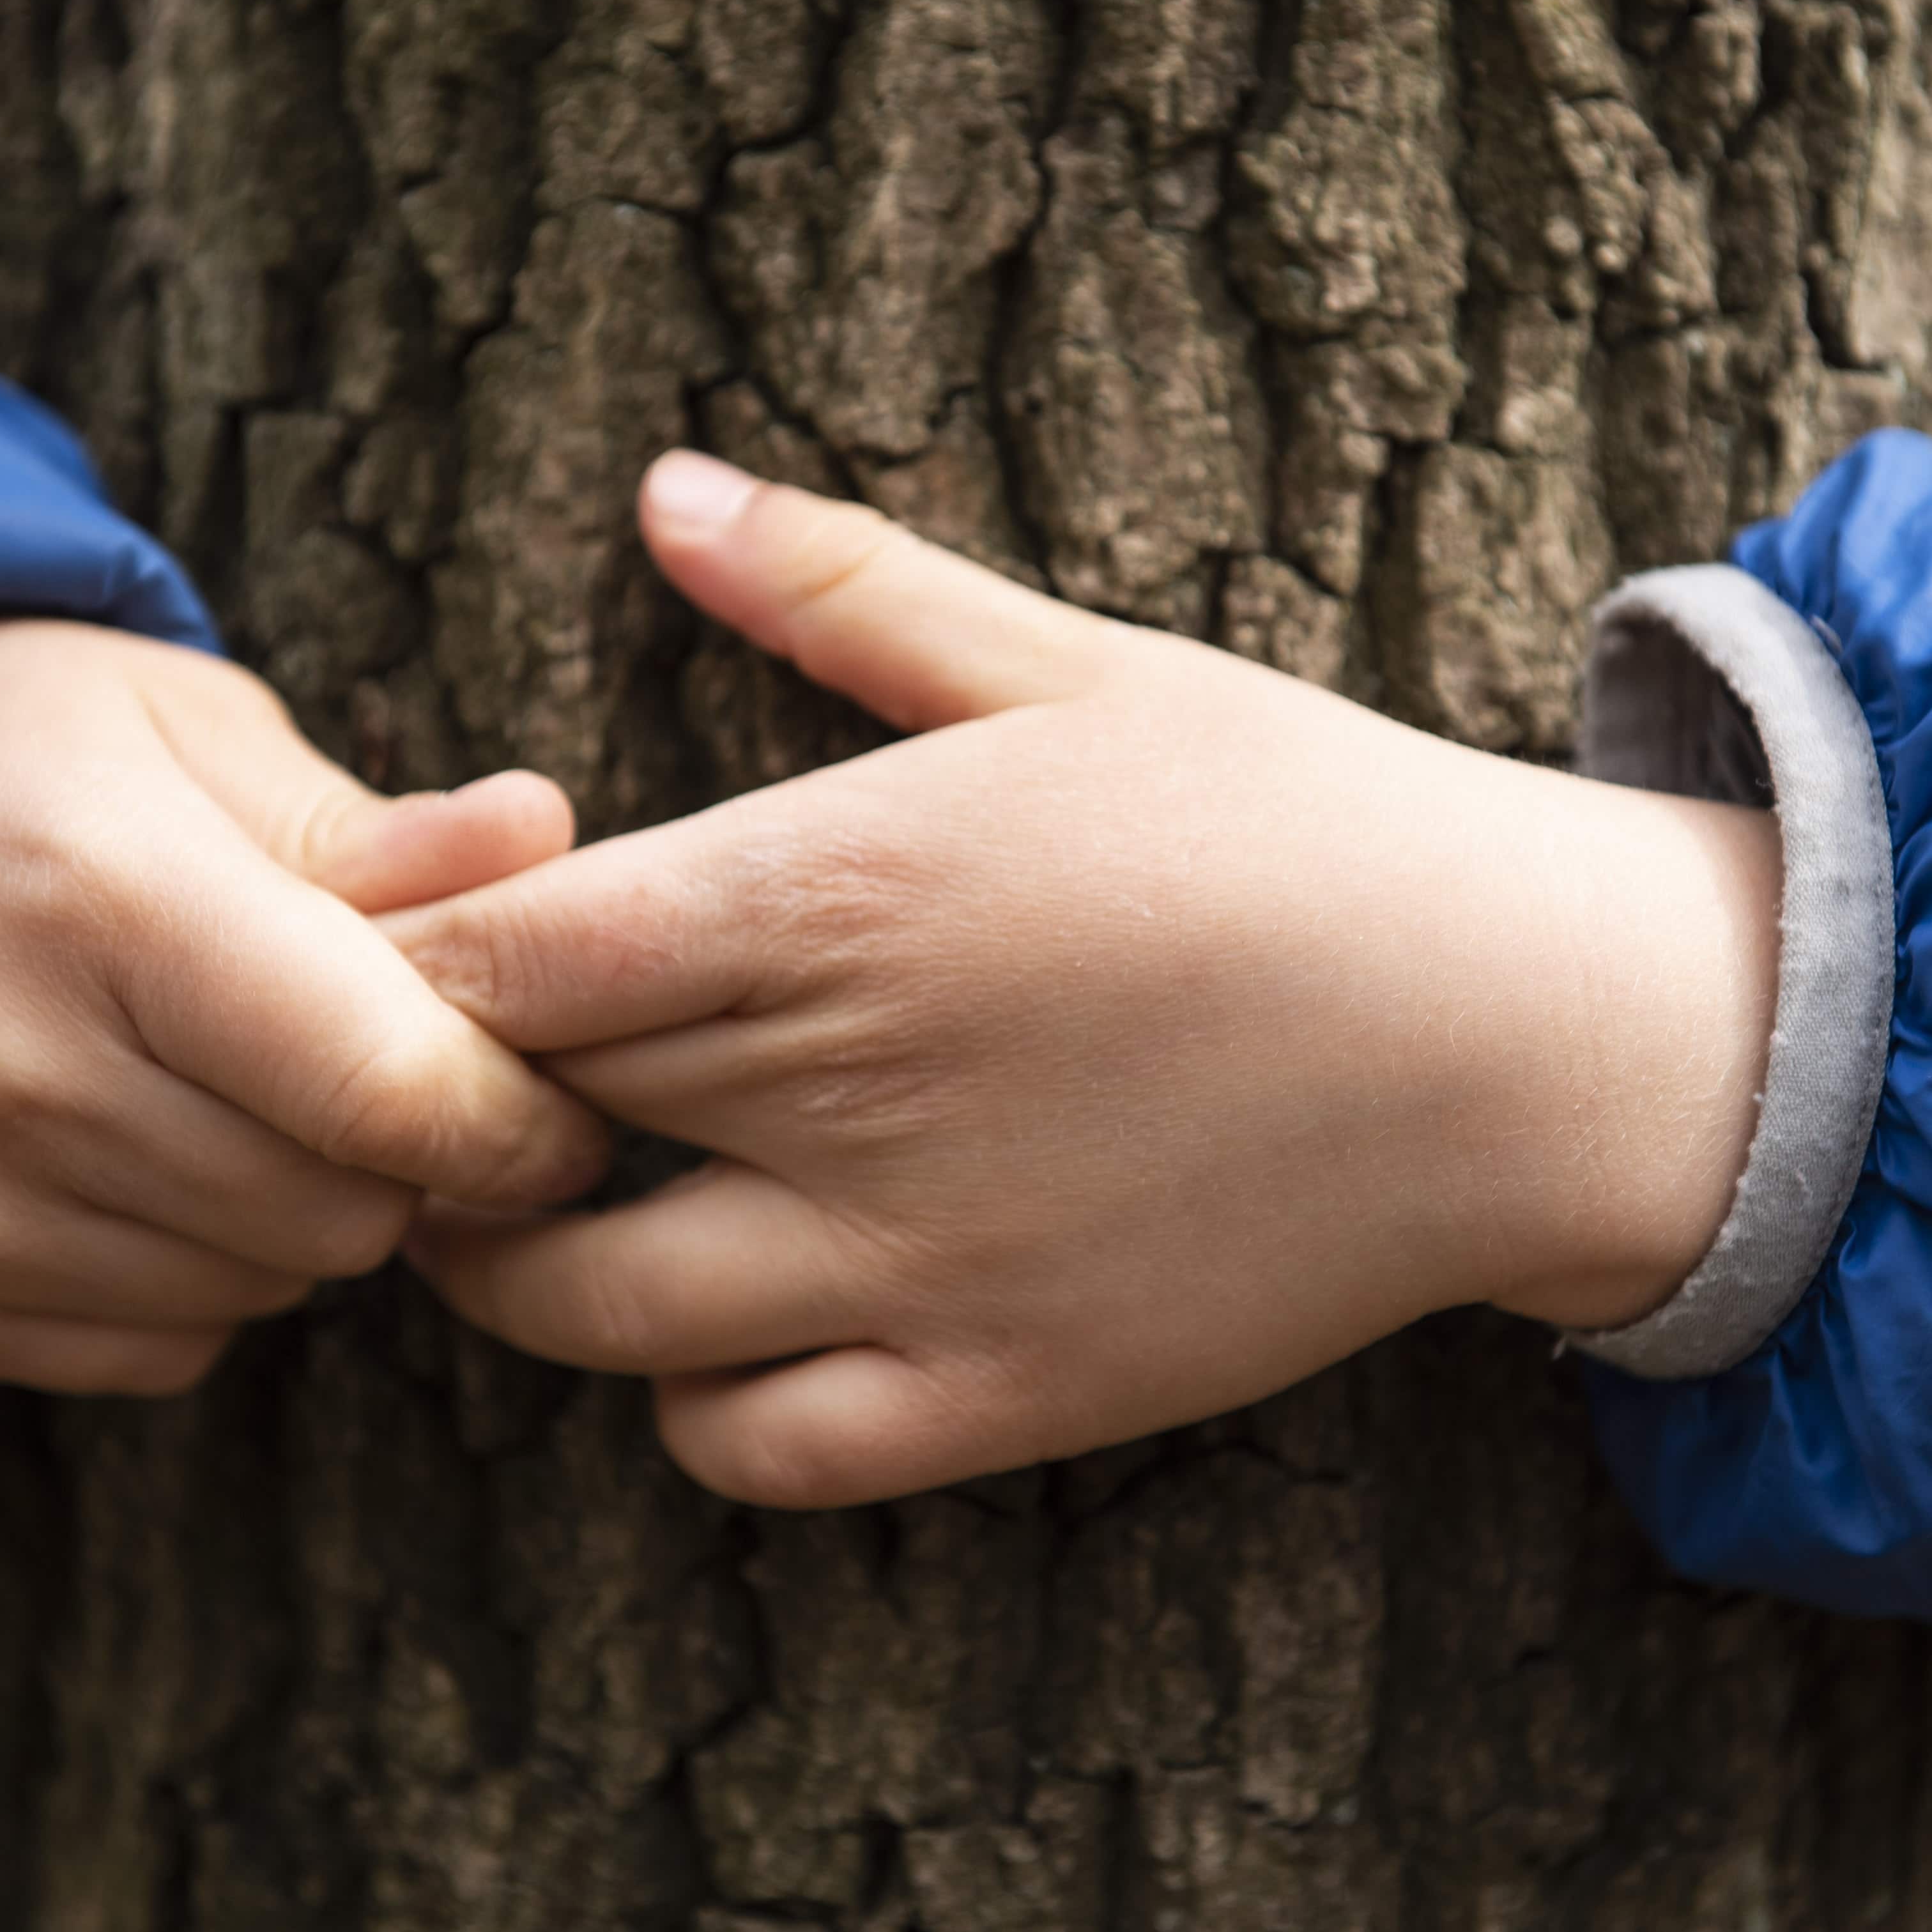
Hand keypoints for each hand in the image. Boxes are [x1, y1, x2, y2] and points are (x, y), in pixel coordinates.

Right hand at [0, 620, 608, 1395]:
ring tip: (245, 1090)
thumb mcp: (195, 732)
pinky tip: (150, 1154)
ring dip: (308, 1216)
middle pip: (347, 1210)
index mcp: (109, 901)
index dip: (520, 1120)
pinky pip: (167, 1348)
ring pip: (270, 1289)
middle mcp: (11, 1070)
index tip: (564, 1103)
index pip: (389, 1088)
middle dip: (412, 1157)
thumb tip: (550, 837)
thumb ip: (381, 831)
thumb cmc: (19, 758)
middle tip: (381, 1066)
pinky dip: (204, 1276)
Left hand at [384, 455, 1779, 1506]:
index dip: (406, 960)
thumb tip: (661, 486)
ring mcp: (910, 1260)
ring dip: (517, 1263)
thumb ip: (842, 586)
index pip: (485, 953)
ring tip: (542, 1200)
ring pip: (582, 1310)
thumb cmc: (1301, 820)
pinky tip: (719, 1323)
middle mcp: (834, 1087)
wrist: (1525, 1031)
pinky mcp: (998, 1390)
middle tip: (448, 1065)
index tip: (410, 945)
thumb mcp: (1077, 663)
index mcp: (827, 893)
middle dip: (433, 1098)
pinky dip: (690, 1403)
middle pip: (500, 1119)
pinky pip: (751, 1445)